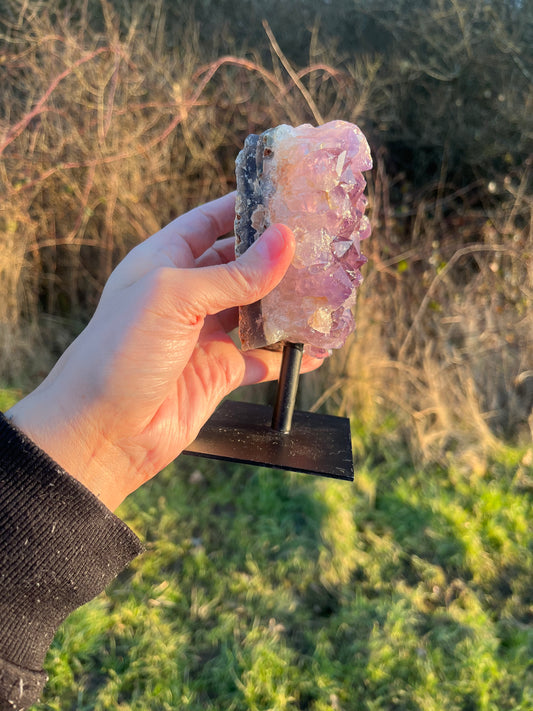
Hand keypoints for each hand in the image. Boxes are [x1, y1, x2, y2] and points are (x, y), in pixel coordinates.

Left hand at [7, 194, 322, 509]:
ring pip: (255, 312)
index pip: (209, 222)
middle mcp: (186, 296)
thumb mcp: (174, 298)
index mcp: (165, 262)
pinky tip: (315, 350)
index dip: (244, 208)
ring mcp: (203, 335)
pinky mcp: (218, 373)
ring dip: (287, 306)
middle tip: (320, 246)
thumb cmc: (119, 353)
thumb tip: (284, 241)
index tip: (285, 198)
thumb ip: (233, 274)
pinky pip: (261, 359)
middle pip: (239, 266)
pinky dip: (287, 356)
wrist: (101, 432)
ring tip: (326, 294)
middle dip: (276, 257)